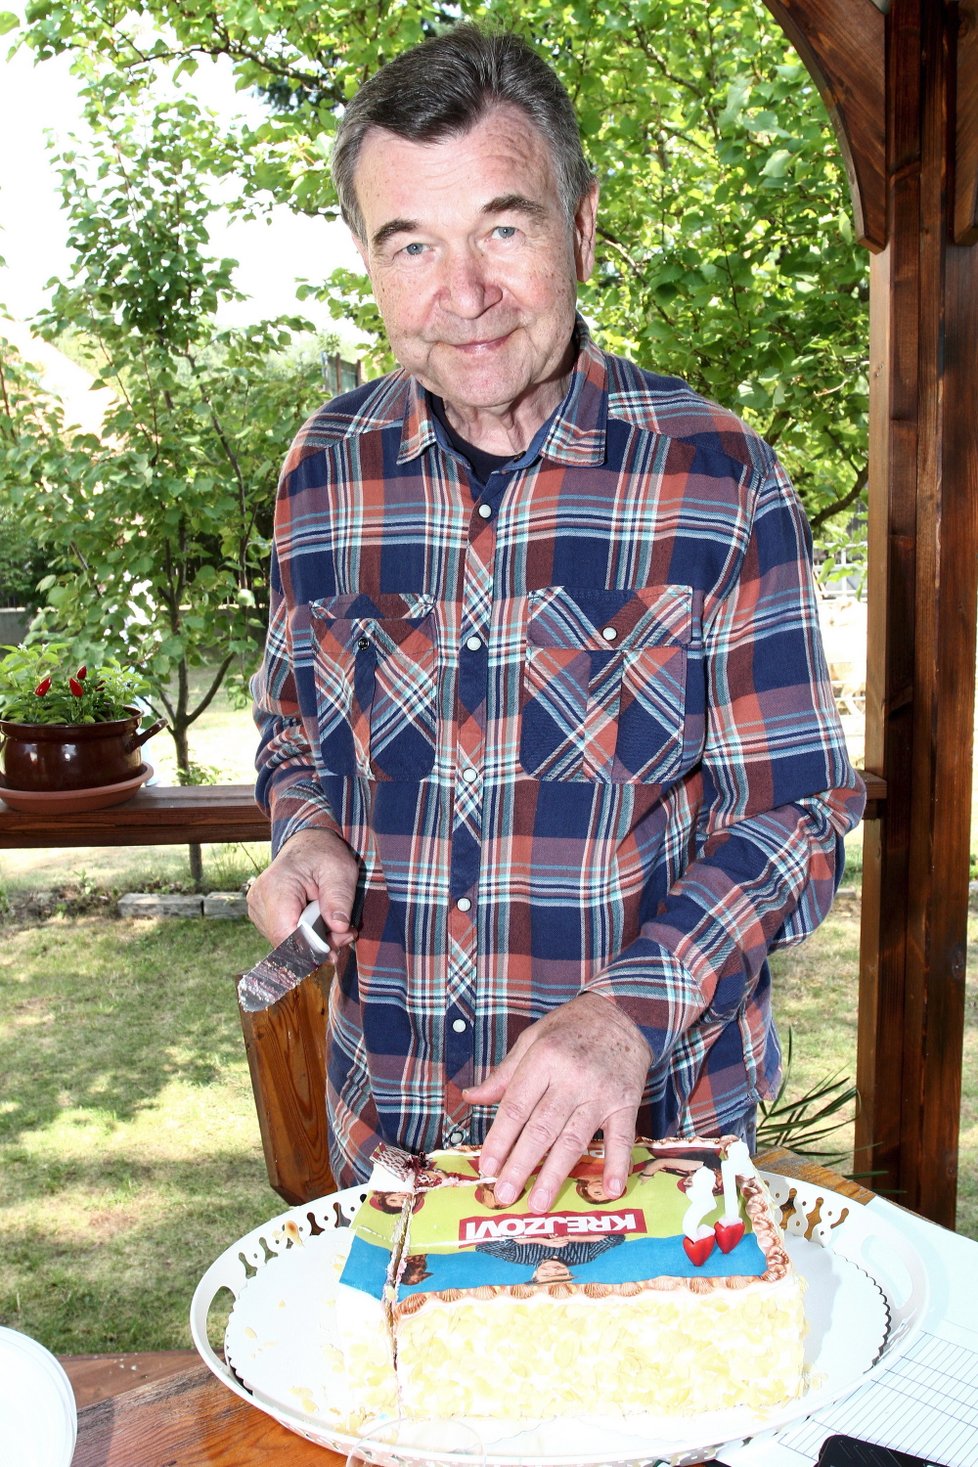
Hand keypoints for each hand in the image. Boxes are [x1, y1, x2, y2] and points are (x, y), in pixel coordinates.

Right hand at [247, 827, 359, 957]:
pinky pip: (283, 937)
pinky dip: (304, 937)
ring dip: (313, 943)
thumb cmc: (323, 853)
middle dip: (317, 946)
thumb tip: (338, 927)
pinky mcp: (262, 915)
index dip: (310, 949)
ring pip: (284, 943)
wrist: (307, 843)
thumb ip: (339, 898)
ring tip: (335, 926)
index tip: (336, 947)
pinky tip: (320, 925)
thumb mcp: (340, 870)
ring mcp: (257, 909)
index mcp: (275, 887)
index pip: (284, 934)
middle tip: (346, 934)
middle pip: (285, 942)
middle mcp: (259, 900)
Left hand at [462, 992, 650, 1214]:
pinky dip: (616, 1165)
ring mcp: (600, 1092)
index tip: (487, 1167)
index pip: (516, 1106)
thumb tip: (472, 1098)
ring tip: (539, 1202)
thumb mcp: (532, 1039)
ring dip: (556, 1174)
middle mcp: (571, 1078)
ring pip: (574, 1139)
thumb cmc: (570, 1027)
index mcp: (543, 1059)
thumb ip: (504, 1074)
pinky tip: (609, 1190)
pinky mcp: (625, 1103)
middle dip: (521, 1165)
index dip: (500, 1139)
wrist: (623, 1012)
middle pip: (541, 1128)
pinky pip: (622, 1138)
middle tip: (505, 1195)